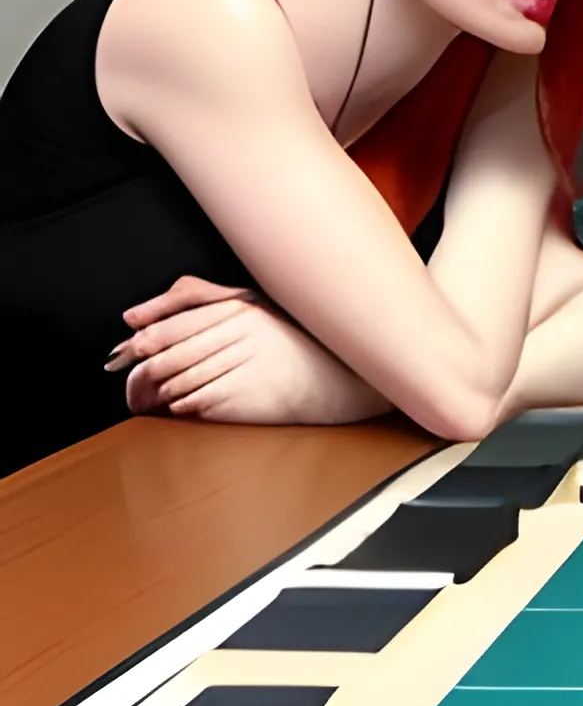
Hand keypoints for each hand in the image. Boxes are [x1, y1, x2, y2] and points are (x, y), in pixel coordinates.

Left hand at [110, 277, 390, 424]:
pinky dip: (183, 406)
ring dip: (163, 392)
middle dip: (145, 372)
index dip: (144, 341)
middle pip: (170, 356)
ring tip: (160, 395)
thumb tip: (135, 316)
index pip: (173, 326)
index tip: (128, 351)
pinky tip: (186, 404)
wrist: (331, 381)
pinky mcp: (248, 397)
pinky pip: (198, 403)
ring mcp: (246, 367)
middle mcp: (243, 335)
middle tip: (133, 382)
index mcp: (240, 309)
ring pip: (180, 381)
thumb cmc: (284, 345)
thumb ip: (194, 299)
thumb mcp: (248, 308)